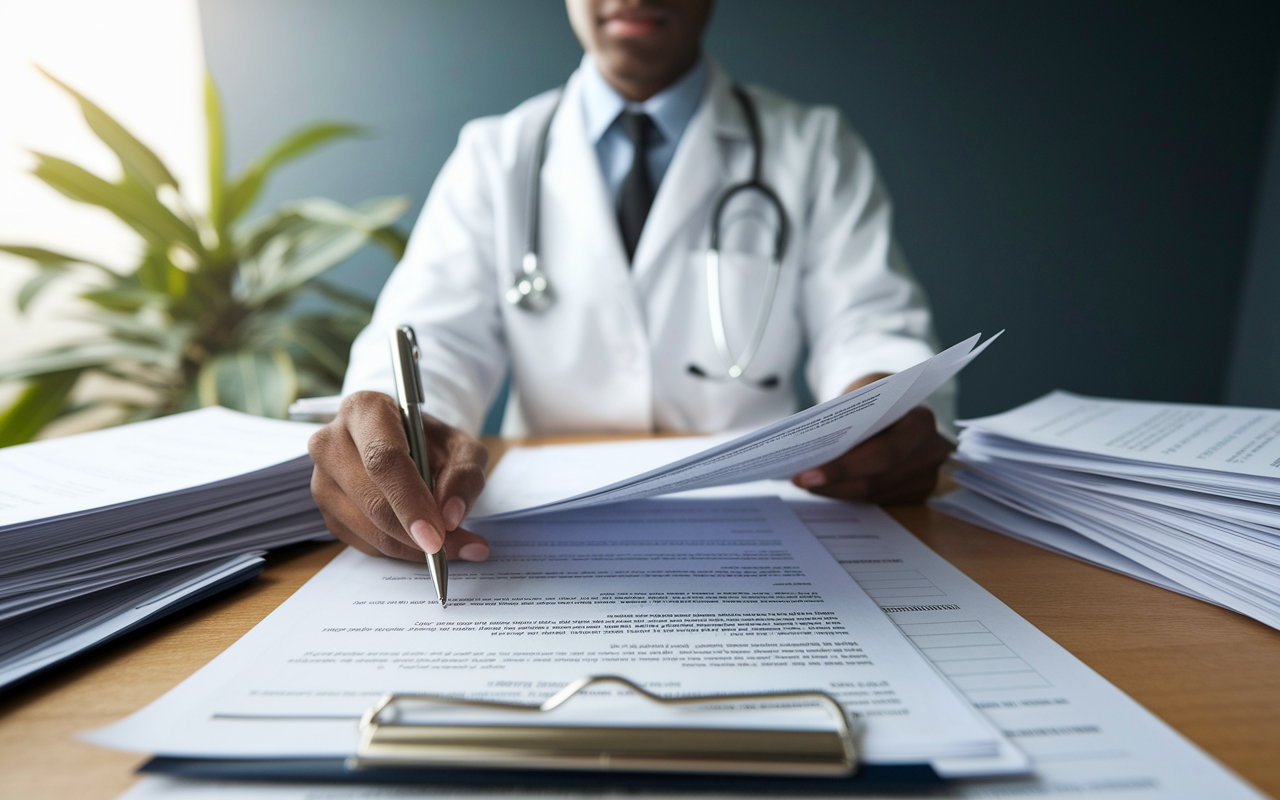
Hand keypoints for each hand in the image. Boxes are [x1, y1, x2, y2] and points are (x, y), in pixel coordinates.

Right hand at [307, 391, 490, 561]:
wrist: (405, 444)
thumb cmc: (431, 442)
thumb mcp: (461, 448)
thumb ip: (465, 475)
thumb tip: (451, 516)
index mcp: (364, 410)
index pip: (383, 460)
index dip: (410, 501)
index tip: (436, 534)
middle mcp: (331, 441)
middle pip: (372, 500)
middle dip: (414, 532)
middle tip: (452, 546)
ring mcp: (322, 479)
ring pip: (367, 528)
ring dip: (410, 546)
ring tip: (448, 544)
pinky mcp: (326, 510)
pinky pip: (363, 543)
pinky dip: (397, 549)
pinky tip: (419, 539)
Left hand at [792, 403, 952, 505]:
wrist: (898, 400)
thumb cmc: (876, 397)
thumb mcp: (861, 396)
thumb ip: (843, 421)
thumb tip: (806, 451)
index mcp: (921, 420)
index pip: (884, 452)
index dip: (844, 467)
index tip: (807, 473)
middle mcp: (932, 450)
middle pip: (877, 479)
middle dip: (833, 482)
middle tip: (800, 480)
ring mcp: (928, 474)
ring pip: (875, 494)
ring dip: (836, 490)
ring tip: (805, 482)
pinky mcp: (917, 491)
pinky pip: (878, 499)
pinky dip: (849, 493)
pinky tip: (826, 486)